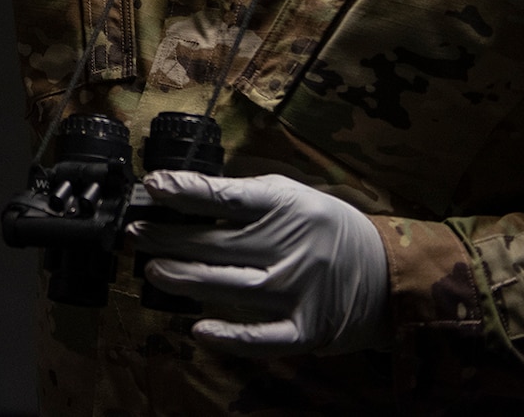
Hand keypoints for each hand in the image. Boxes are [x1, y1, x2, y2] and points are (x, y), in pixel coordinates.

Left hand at [130, 170, 389, 355]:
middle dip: (169, 237)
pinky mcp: (307, 329)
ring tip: (151, 270)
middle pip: (217, 243)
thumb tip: (188, 195)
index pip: (226, 197)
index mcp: (287, 206)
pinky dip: (230, 336)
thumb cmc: (328, 229)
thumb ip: (247, 197)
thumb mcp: (294, 196)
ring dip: (185, 279)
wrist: (388, 274)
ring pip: (230, 287)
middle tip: (135, 233)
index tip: (152, 186)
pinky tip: (197, 329)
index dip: (186, 190)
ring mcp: (299, 290)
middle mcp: (291, 246)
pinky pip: (263, 336)